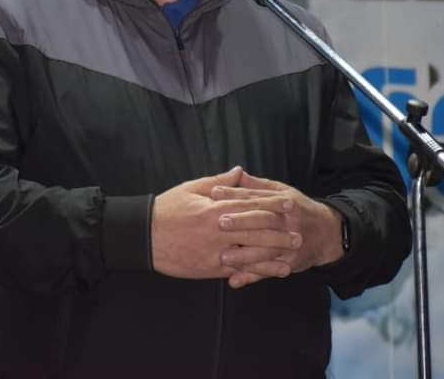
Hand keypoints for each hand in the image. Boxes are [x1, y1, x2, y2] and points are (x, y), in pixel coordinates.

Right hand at [151, 167, 299, 279]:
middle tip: (299, 232)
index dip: (272, 203)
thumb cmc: (167, 209)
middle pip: (256, 229)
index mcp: (215, 207)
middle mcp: (219, 229)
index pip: (250, 204)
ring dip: (275, 252)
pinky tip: (273, 271)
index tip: (290, 202)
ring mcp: (215, 250)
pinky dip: (258, 271)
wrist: (144, 235)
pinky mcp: (210, 267)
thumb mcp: (191, 188)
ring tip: (292, 252)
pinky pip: (239, 269)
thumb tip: (240, 171)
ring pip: (252, 251)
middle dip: (280, 230)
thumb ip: (219, 181)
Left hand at [212, 171, 344, 288]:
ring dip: (245, 255)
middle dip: (242, 222)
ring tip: (223, 256)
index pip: (257, 198)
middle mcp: (288, 222)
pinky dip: (252, 276)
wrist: (328, 233)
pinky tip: (235, 280)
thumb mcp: (283, 192)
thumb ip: (258, 186)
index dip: (235, 195)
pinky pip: (269, 271)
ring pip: (266, 250)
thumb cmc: (299, 210)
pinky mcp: (290, 263)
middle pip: (263, 221)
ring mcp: (290, 244)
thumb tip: (237, 174)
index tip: (214, 194)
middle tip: (220, 223)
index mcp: (284, 202)